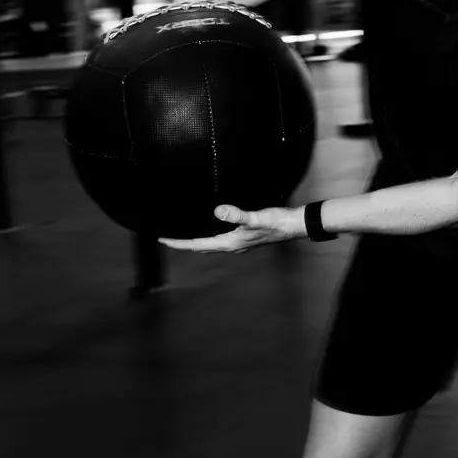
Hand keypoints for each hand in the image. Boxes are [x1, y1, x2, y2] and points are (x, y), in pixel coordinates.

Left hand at [159, 204, 304, 252]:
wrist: (294, 226)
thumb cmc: (277, 222)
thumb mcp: (254, 217)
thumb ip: (236, 215)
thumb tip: (217, 211)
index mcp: (230, 243)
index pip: (198, 244)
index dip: (180, 243)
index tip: (163, 240)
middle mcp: (232, 246)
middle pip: (201, 246)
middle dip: (184, 243)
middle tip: (166, 239)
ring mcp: (238, 242)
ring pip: (210, 244)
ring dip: (195, 241)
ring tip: (181, 236)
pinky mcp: (244, 236)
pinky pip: (219, 239)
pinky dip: (208, 236)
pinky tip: (209, 229)